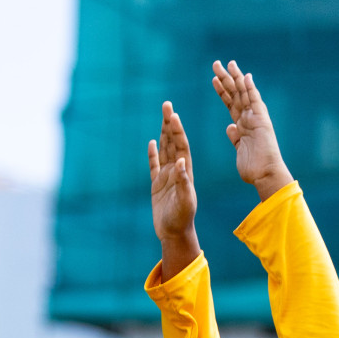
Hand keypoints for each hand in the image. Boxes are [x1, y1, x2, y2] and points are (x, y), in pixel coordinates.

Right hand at [148, 101, 196, 241]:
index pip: (181, 145)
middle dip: (170, 123)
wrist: (175, 232)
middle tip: (167, 105)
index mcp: (185, 170)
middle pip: (172, 142)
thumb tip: (179, 162)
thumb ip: (183, 182)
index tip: (174, 115)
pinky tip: (152, 141)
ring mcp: (166, 176)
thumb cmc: (182, 218)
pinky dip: (153, 153)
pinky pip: (154, 165)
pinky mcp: (157, 185)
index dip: (177, 130)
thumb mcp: (185, 200)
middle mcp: (177, 169)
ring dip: (163, 133)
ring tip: (163, 116)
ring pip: (164, 149)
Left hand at [212, 61, 292, 198]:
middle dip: (226, 78)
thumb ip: (235, 137)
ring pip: (244, 94)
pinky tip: (246, 76)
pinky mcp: (261, 121)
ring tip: (227, 63)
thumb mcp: (239, 149)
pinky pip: (255, 102)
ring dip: (235, 78)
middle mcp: (250, 118)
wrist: (265, 175)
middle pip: (236, 94)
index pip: (230, 103)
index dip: (222, 91)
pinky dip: (251, 89)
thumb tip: (230, 127)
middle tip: (216, 63)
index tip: (214, 79)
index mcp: (243, 125)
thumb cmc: (253, 167)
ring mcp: (256, 118)